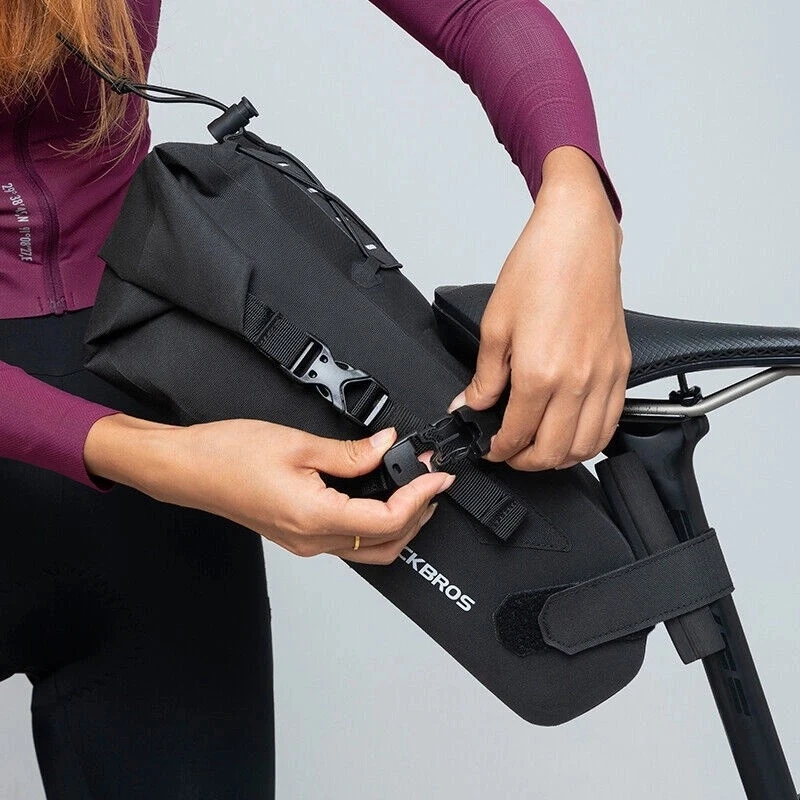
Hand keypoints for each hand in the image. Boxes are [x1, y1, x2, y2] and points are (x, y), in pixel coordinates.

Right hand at [84, 416, 453, 563]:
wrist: (188, 469)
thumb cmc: (227, 456)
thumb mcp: (297, 444)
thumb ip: (349, 451)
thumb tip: (386, 446)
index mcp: (315, 517)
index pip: (387, 519)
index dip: (420, 497)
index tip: (437, 475)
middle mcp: (312, 540)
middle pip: (386, 544)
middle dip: (419, 514)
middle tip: (433, 481)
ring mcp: (305, 543)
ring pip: (369, 548)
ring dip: (400, 523)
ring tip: (414, 488)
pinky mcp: (298, 535)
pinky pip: (349, 540)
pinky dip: (375, 523)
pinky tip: (378, 495)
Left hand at [449, 146, 630, 470]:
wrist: (577, 238)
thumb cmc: (538, 270)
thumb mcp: (495, 326)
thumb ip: (484, 377)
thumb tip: (471, 405)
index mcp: (541, 373)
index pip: (517, 434)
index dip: (498, 450)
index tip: (489, 448)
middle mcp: (578, 382)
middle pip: (554, 452)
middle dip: (526, 462)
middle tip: (510, 454)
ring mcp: (605, 377)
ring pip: (586, 446)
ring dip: (560, 458)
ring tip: (539, 449)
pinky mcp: (621, 368)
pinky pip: (611, 423)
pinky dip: (590, 440)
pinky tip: (573, 433)